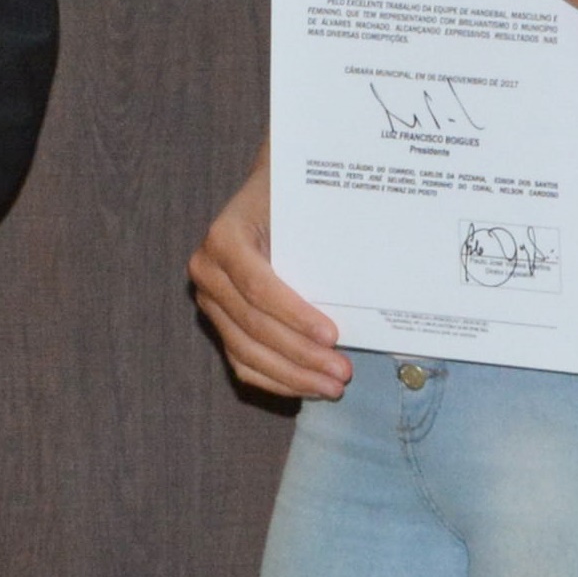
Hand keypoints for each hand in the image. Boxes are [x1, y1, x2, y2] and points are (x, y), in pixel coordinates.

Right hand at [189, 152, 352, 399]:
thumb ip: (322, 236)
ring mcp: (210, 298)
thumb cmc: (293, 195)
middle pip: (253, 326)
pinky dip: (275, 379)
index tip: (333, 336)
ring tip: (331, 387)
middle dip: (301, 355)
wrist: (268, 188)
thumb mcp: (304, 202)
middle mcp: (208, 269)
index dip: (295, 316)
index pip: (259, 287)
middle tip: (343, 372)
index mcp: (225, 237)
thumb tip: (370, 280)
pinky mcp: (219, 320)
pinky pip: (242, 361)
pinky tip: (307, 388)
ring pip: (246, 351)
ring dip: (291, 376)